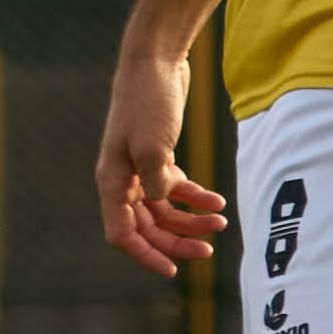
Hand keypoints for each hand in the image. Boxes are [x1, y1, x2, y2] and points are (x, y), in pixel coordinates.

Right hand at [93, 40, 226, 277]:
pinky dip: (195, 198)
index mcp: (113, 181)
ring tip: (220, 221)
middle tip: (208, 251)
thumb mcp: (152, 143)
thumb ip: (156, 180)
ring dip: (190, 221)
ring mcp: (140, 169)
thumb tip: (161, 204)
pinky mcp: (157, 157)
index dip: (145, 255)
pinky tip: (216, 199)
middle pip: (146, 228)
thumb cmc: (148, 101)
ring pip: (162, 211)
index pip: (121, 233)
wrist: (155, 62)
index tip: (171, 270)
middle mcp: (123, 179)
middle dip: (176, 241)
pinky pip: (174, 190)